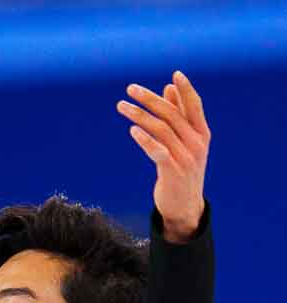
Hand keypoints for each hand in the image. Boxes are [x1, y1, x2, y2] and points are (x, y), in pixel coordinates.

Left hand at [116, 70, 209, 237]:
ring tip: (121, 107)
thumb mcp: (185, 144)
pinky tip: (132, 130)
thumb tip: (169, 88)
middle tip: (130, 89)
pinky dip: (145, 139)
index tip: (175, 73)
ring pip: (161, 129)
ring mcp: (185, 158)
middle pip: (171, 114)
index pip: (194, 105)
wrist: (184, 208)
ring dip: (139, 115)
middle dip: (149, 99)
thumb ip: (179, 116)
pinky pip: (157, 151)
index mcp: (202, 133)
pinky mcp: (172, 172)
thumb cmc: (182, 172)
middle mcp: (196, 143)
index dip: (186, 89)